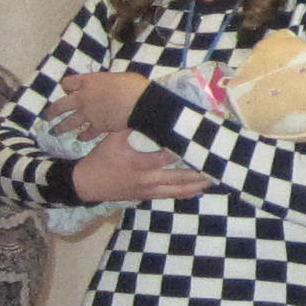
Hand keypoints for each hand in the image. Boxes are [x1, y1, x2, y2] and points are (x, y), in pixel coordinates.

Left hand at [48, 70, 150, 141]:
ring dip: (61, 127)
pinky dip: (83, 136)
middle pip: (60, 105)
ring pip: (68, 122)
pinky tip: (80, 138)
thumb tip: (106, 86)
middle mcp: (82, 98)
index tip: (68, 89)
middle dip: (52, 111)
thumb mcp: (116, 76)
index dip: (67, 86)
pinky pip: (86, 134)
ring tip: (56, 131)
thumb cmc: (132, 85)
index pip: (67, 83)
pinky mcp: (97, 127)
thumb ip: (105, 82)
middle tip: (48, 115)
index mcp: (87, 82)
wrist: (140, 103)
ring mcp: (88, 114)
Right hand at [72, 132, 209, 204]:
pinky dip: (186, 194)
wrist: (86, 184)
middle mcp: (148, 179)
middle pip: (180, 177)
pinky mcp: (147, 197)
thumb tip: (146, 108)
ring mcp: (149, 190)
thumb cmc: (101, 158)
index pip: (169, 156)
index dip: (187, 149)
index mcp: (141, 163)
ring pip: (178, 190)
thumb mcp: (113, 139)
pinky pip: (170, 196)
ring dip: (197, 185)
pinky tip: (198, 191)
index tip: (203, 143)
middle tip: (219, 166)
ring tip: (216, 179)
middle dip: (200, 172)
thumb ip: (131, 125)